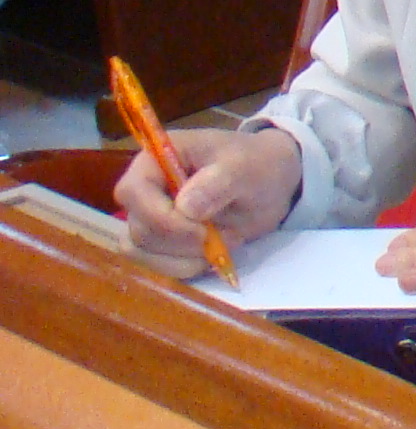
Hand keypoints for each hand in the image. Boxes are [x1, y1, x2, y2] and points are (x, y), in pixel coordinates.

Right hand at [117, 128, 300, 271]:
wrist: (269, 181)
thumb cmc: (254, 165)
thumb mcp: (245, 167)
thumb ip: (218, 182)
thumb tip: (185, 207)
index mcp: (156, 160)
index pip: (133, 192)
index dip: (161, 218)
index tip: (202, 230)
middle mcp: (144, 191)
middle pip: (139, 229)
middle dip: (183, 242)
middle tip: (228, 237)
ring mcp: (149, 218)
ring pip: (143, 253)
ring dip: (185, 259)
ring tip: (225, 245)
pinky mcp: (160, 242)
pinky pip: (157, 266)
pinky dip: (186, 268)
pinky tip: (215, 256)